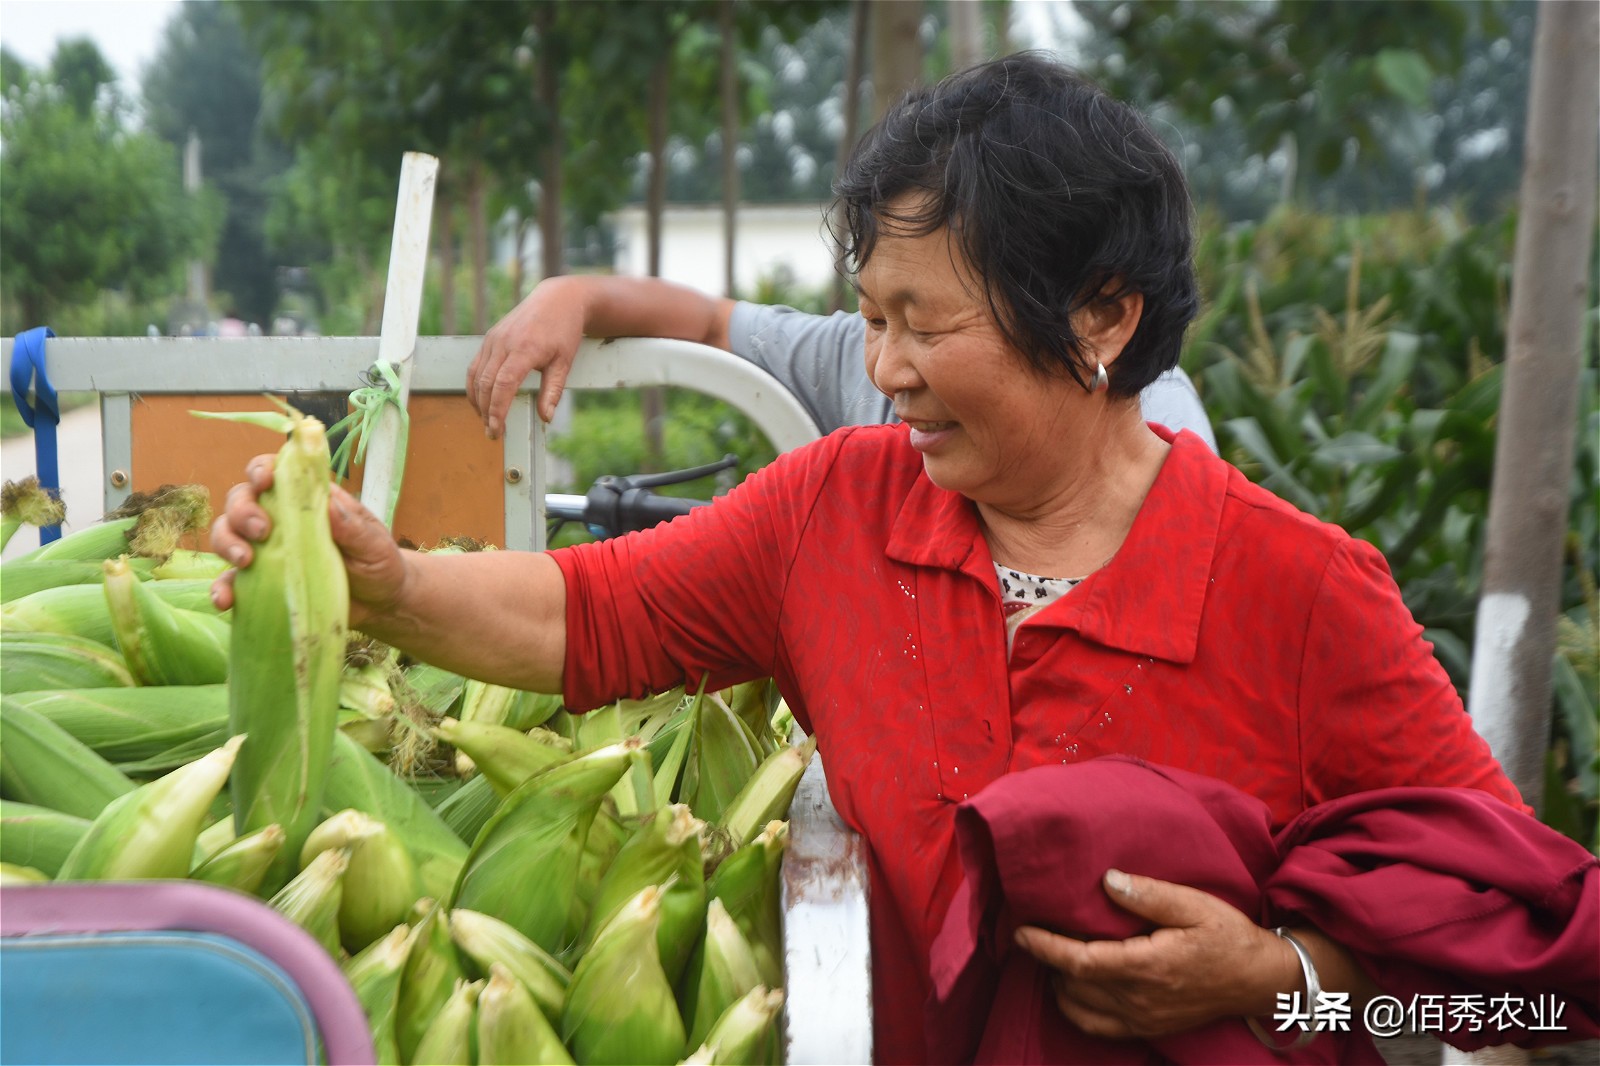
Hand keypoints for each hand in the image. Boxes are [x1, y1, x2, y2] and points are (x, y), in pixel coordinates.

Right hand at [208, 456, 408, 629]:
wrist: (381, 605)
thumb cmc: (378, 563)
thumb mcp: (373, 544)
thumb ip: (352, 526)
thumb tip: (328, 504)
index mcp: (307, 500)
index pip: (274, 473)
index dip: (261, 470)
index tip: (264, 481)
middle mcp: (279, 520)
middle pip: (240, 500)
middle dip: (242, 510)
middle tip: (261, 531)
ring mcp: (266, 552)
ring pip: (227, 534)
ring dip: (227, 543)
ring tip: (245, 560)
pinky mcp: (260, 584)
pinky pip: (230, 582)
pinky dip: (221, 588)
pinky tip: (225, 600)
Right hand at [467, 276, 586, 435]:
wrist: (557, 300)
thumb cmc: (564, 331)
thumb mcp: (564, 362)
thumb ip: (553, 391)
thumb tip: (546, 418)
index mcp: (525, 349)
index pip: (503, 384)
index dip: (497, 410)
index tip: (497, 429)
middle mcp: (504, 343)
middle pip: (486, 383)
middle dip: (486, 411)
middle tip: (493, 433)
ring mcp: (494, 339)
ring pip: (476, 375)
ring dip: (477, 401)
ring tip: (486, 421)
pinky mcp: (489, 338)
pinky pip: (475, 366)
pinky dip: (475, 386)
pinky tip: (481, 401)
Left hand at [1013, 868, 1294, 1040]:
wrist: (1259, 980)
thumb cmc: (1227, 936)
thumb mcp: (1194, 905)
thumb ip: (1149, 894)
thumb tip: (1107, 881)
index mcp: (1148, 966)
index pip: (1080, 961)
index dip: (1045, 947)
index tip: (1020, 931)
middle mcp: (1141, 998)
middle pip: (1073, 986)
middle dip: (1047, 961)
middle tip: (1035, 933)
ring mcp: (1143, 1018)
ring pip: (1079, 1009)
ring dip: (1059, 983)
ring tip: (1053, 955)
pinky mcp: (1147, 1028)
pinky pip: (1097, 1028)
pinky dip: (1075, 1008)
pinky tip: (1072, 986)